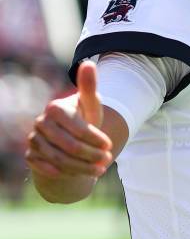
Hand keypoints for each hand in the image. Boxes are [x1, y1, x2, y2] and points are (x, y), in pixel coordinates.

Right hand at [26, 61, 112, 178]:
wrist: (68, 138)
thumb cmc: (83, 118)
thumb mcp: (91, 105)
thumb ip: (89, 87)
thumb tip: (88, 63)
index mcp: (55, 108)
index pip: (79, 129)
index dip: (96, 139)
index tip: (110, 146)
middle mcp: (40, 122)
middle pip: (70, 147)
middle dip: (92, 155)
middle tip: (107, 160)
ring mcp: (33, 139)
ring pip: (59, 160)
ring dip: (82, 168)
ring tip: (99, 170)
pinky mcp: (31, 155)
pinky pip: (46, 168)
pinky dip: (63, 174)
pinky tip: (78, 175)